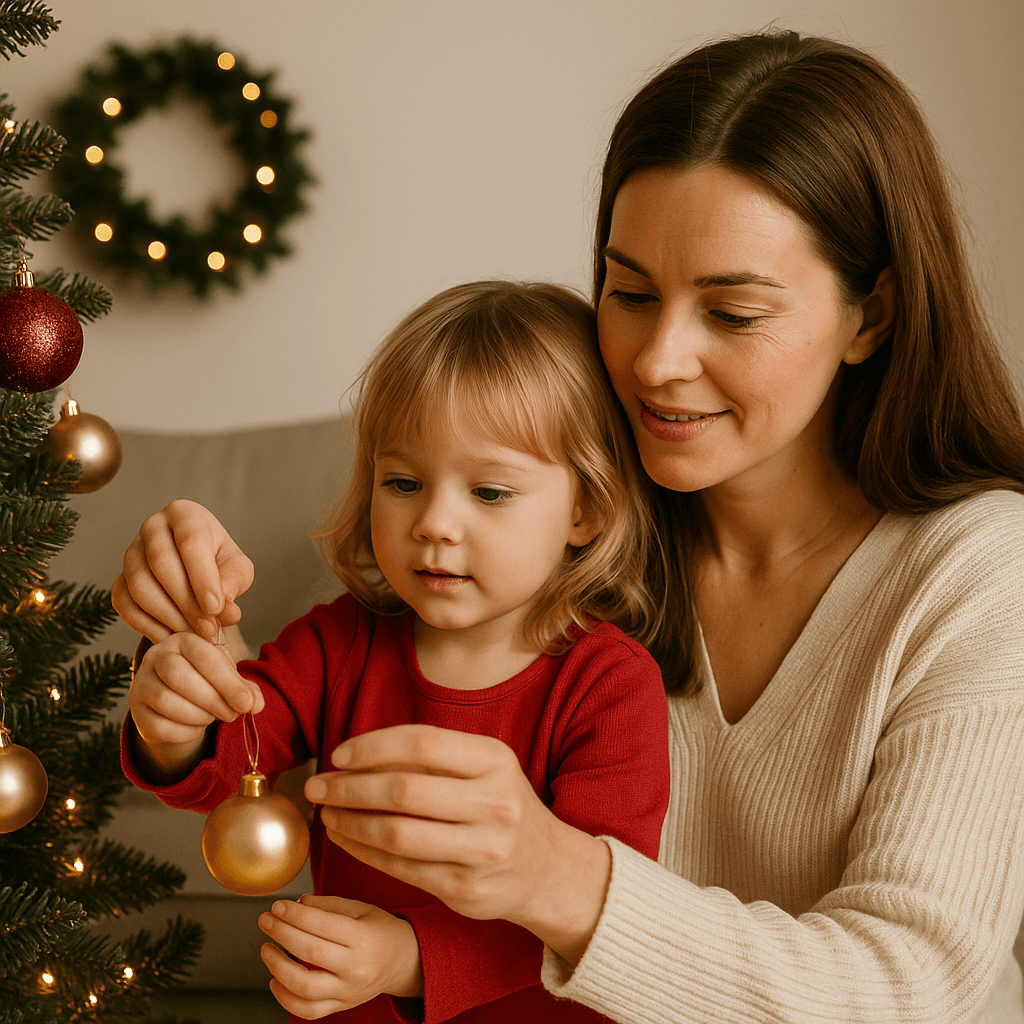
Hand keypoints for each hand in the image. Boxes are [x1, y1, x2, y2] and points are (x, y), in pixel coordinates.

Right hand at [112, 499, 254, 643]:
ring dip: (168, 616)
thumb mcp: (236, 568)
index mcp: (184, 514)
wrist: (195, 570)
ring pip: (139, 585)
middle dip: (186, 602)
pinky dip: (146, 625)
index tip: (216, 609)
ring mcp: (131, 553)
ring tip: (193, 635)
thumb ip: (233, 585)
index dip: (203, 578)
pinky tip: (170, 637)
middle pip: (161, 564)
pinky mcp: (119, 579)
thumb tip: (228, 614)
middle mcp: (152, 527)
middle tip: (208, 630)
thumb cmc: (219, 563)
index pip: (190, 542)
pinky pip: (124, 603)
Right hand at [129, 631, 263, 780]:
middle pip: (178, 675)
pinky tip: (196, 726)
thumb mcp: (227, 677)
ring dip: (199, 715)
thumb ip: (244, 688)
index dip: (229, 683)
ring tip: (214, 717)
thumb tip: (256, 704)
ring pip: (166, 701)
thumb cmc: (206, 682)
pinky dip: (185, 731)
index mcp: (183, 640)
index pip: (204, 657)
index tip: (248, 703)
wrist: (179, 703)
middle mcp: (156, 657)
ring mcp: (141, 685)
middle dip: (212, 699)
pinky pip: (159, 726)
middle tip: (233, 714)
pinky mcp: (137, 713)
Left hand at [258, 895, 422, 1017]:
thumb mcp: (361, 909)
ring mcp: (348, 991)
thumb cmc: (380, 930)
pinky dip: (285, 998)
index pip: (322, 925)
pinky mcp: (341, 1006)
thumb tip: (297, 904)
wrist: (403, 961)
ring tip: (266, 949)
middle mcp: (355, 967)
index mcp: (363, 937)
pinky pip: (308, 1010)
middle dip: (281, 933)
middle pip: (310, 952)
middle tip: (265, 920)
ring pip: (305, 987)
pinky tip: (275, 979)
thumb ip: (328, 906)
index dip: (295, 915)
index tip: (277, 906)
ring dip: (278, 967)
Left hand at [303, 724, 610, 963]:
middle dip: (350, 787)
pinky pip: (400, 868)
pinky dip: (363, 851)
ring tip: (327, 813)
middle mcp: (494, 803)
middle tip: (320, 785)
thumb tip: (356, 754)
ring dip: (350, 822)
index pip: (422, 742)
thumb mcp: (484, 767)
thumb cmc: (500, 805)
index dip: (372, 747)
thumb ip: (433, 755)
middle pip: (403, 790)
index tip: (339, 755)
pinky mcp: (465, 888)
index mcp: (495, 760)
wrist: (546, 868)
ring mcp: (481, 850)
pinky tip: (346, 838)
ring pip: (396, 833)